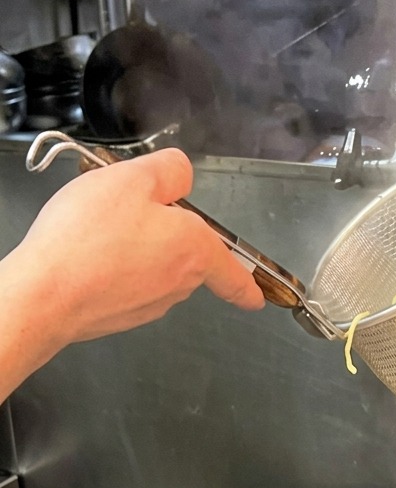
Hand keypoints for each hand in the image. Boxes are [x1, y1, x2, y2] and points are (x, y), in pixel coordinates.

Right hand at [0, 147, 265, 398]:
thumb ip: (167, 171)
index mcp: (194, 251)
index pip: (233, 273)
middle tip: (127, 210)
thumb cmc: (88, 239)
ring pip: (154, 271)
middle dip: (165, 236)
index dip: (246, 284)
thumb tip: (182, 175)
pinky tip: (87, 253)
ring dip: (135, 251)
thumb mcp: (133, 179)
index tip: (257, 296)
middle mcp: (178, 284)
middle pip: (186, 258)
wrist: (47, 293)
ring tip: (98, 230)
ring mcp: (150, 304)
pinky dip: (113, 269)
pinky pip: (126, 285)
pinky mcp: (120, 316)